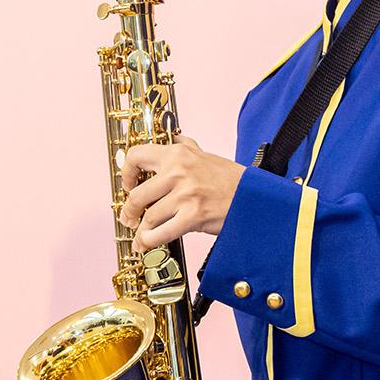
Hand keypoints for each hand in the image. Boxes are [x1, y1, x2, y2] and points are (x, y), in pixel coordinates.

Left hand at [118, 139, 244, 247]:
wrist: (254, 196)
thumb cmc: (230, 179)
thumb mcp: (204, 154)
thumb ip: (186, 145)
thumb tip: (173, 137)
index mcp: (177, 153)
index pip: (136, 156)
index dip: (126, 173)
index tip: (127, 185)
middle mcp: (178, 171)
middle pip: (137, 194)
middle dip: (129, 211)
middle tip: (129, 218)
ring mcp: (185, 193)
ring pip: (148, 216)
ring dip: (141, 231)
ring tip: (140, 236)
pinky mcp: (193, 215)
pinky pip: (162, 232)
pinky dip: (151, 240)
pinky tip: (148, 242)